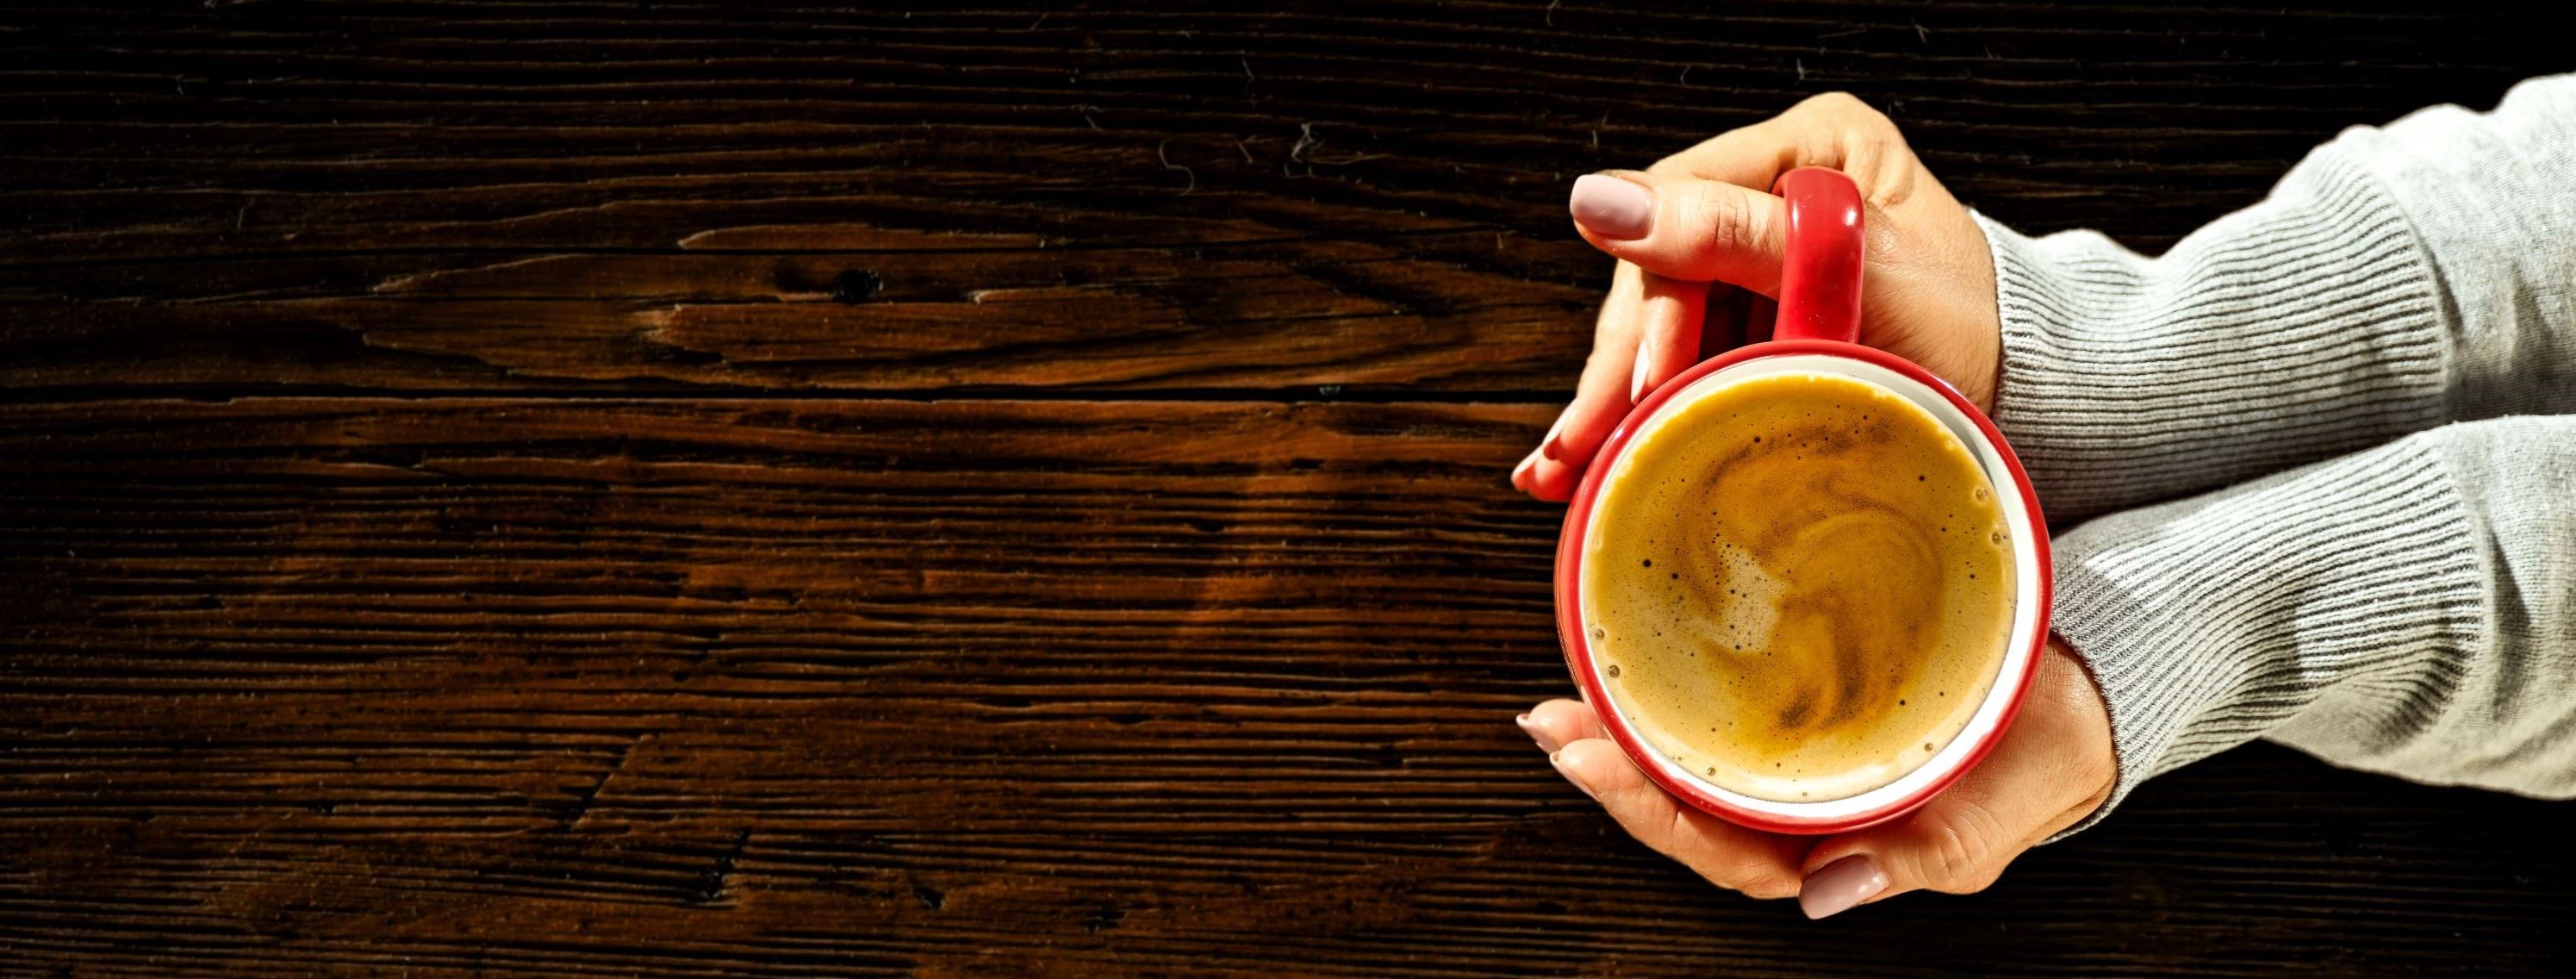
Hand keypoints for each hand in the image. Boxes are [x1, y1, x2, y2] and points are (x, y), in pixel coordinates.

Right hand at [1513, 93, 2001, 501]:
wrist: (2037, 404)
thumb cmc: (1980, 334)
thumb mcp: (1862, 278)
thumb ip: (1734, 235)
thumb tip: (1599, 201)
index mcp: (1811, 149)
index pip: (1683, 211)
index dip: (1652, 306)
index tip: (1641, 386)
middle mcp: (1776, 193)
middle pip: (1660, 274)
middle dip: (1621, 370)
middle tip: (1581, 449)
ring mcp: (1762, 260)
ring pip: (1660, 325)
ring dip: (1614, 402)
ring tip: (1568, 471)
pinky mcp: (1759, 321)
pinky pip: (1684, 360)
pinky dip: (1645, 412)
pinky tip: (1595, 455)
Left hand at [1516, 642, 2113, 917]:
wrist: (2082, 691)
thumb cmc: (2037, 758)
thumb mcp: (1994, 815)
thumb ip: (1923, 855)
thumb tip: (1828, 898)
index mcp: (1835, 851)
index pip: (1722, 850)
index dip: (1656, 816)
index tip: (1600, 769)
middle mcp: (1799, 813)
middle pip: (1686, 806)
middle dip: (1611, 773)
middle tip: (1551, 726)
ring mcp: (1794, 764)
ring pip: (1691, 760)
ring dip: (1620, 734)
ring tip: (1558, 705)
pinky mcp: (1800, 706)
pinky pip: (1718, 707)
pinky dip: (1665, 688)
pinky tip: (1618, 663)